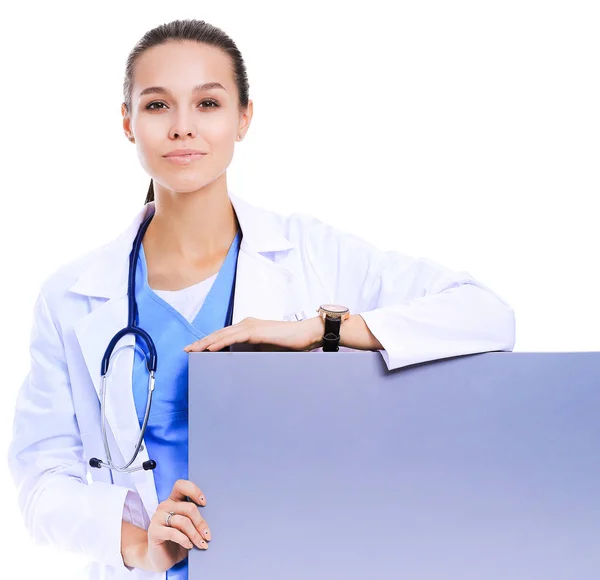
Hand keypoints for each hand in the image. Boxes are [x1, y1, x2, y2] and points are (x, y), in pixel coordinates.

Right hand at [145, 479, 210, 572]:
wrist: (161, 559)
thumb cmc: (178, 541)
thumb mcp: (189, 527)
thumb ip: (195, 518)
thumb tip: (213, 515)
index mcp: (174, 500)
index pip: (181, 485)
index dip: (194, 491)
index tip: (204, 503)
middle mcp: (165, 506)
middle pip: (188, 507)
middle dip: (201, 523)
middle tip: (207, 535)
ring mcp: (157, 517)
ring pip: (183, 521)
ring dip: (195, 534)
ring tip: (201, 544)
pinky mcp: (153, 531)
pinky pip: (173, 533)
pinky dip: (184, 540)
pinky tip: (189, 546)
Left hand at [183, 316, 324, 352]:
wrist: (305, 335)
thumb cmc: (289, 344)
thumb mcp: (266, 350)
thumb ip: (253, 352)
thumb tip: (241, 364)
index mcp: (248, 327)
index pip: (224, 335)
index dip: (208, 341)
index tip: (195, 350)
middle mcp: (246, 324)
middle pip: (219, 333)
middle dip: (201, 342)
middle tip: (186, 350)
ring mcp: (250, 326)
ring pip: (222, 334)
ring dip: (205, 342)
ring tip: (192, 350)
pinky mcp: (255, 331)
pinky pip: (232, 337)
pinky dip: (219, 343)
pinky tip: (209, 348)